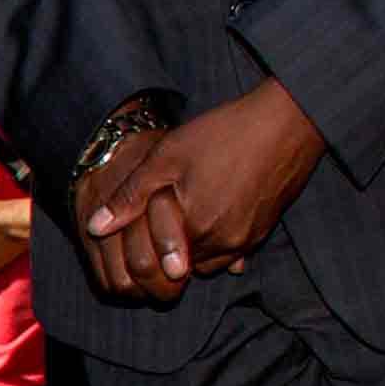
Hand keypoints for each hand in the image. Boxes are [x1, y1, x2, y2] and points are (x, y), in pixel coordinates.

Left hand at [78, 79, 324, 299]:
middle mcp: (225, 243)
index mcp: (195, 228)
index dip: (144, 249)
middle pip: (183, 265)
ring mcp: (249, 238)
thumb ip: (130, 196)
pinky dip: (220, 241)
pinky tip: (212, 215)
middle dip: (169, 251)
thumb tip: (94, 229)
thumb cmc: (224, 133)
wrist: (290, 120)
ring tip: (184, 216)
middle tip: (159, 222)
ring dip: (194, 248)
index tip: (137, 232)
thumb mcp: (166, 157)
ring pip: (210, 261)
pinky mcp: (266, 228)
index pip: (157, 263)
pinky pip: (236, 251)